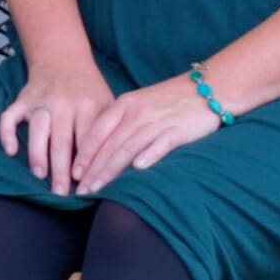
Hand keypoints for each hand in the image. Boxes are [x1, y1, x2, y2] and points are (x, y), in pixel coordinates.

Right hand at [0, 57, 115, 197]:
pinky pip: (9, 116)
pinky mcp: (22, 100)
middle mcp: (63, 103)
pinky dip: (7, 133)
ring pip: (37, 130)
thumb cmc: (89, 90)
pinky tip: (10, 150)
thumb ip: (110, 130)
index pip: (88, 140)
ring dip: (37, 154)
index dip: (86, 164)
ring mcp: (40, 101)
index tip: (85, 185)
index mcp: (88, 105)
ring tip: (40, 175)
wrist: (63, 60)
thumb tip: (118, 165)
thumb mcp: (107, 103)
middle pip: (61, 140)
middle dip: (61, 169)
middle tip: (61, 193)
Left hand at [74, 75, 221, 193]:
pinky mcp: (178, 129)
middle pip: (109, 145)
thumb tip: (98, 149)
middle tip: (81, 191)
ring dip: (111, 170)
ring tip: (99, 188)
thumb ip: (119, 124)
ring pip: (128, 148)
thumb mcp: (137, 105)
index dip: (83, 155)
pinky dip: (149, 155)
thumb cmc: (168, 101)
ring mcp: (157, 121)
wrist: (206, 88)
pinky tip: (138, 169)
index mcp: (123, 105)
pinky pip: (161, 143)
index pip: (97, 133)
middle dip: (93, 170)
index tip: (73, 175)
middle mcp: (136, 113)